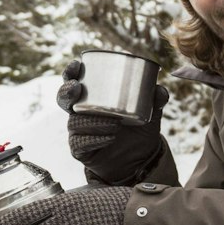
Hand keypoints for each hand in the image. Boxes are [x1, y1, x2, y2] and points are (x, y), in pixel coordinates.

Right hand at [57, 58, 172, 185]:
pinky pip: (81, 143)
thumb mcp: (149, 114)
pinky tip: (110, 137)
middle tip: (77, 88)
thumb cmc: (138, 130)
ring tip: (115, 123)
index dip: (71, 73)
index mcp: (92, 98)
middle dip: (66, 91)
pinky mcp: (80, 150)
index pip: (74, 81)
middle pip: (63, 99)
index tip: (77, 65)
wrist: (138, 160)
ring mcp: (78, 132)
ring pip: (75, 122)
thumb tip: (159, 90)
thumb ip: (155, 101)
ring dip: (92, 120)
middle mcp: (80, 113)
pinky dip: (95, 139)